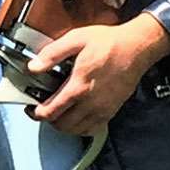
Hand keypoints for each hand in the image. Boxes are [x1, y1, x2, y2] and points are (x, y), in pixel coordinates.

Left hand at [25, 13, 169, 136]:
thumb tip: (34, 66)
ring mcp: (103, 109)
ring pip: (78, 130)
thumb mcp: (76, 39)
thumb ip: (52, 53)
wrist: (137, 48)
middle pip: (63, 125)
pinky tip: (77, 118)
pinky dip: (81, 128)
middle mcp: (91, 102)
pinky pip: (93, 129)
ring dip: (64, 126)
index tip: (32, 109)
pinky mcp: (112, 110)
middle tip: (42, 111)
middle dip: (49, 121)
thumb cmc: (109, 42)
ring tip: (57, 114)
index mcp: (79, 85)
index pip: (52, 110)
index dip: (37, 113)